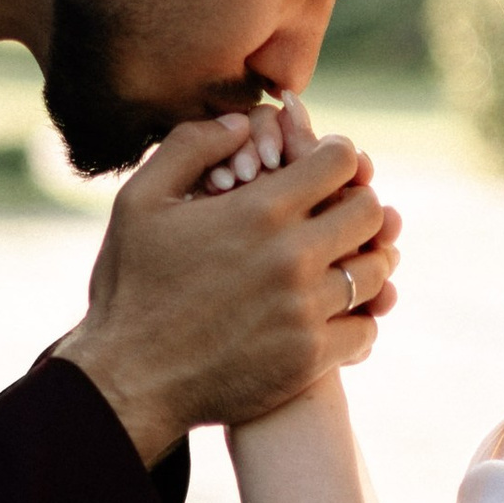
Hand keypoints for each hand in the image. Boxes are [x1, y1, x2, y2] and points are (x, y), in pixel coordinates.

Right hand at [56, 106, 401, 463]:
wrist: (127, 379)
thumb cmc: (130, 286)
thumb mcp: (140, 200)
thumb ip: (190, 146)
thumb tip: (241, 123)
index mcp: (257, 211)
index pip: (341, 162)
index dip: (338, 157)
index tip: (327, 169)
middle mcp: (291, 256)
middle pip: (370, 213)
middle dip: (357, 205)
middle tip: (338, 216)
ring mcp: (304, 310)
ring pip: (375, 273)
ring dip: (365, 263)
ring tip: (342, 264)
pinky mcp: (309, 358)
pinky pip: (365, 330)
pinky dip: (356, 320)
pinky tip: (334, 316)